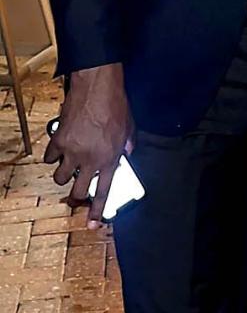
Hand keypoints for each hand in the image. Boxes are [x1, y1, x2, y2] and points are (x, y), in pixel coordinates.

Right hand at [43, 63, 134, 228]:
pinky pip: (50, 157)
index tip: (92, 225)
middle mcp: (90, 160)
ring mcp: (72, 151)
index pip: (104, 192)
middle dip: (76, 195)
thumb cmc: (116, 106)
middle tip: (77, 190)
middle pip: (77, 191)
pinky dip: (53, 155)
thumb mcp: (129, 129)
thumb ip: (127, 145)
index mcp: (110, 159)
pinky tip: (60, 148)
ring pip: (59, 177)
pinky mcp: (58, 140)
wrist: (98, 88)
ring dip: (63, 174)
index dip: (97, 211)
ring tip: (69, 165)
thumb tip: (126, 153)